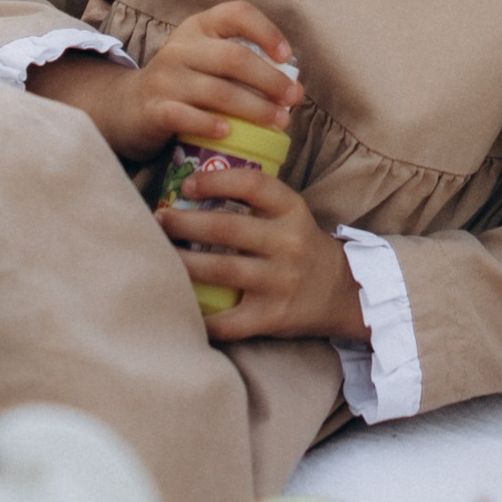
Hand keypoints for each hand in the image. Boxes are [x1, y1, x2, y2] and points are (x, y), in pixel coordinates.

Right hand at [28, 1, 301, 165]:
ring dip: (254, 108)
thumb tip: (290, 82)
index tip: (287, 57)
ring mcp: (165, 78)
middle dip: (270, 80)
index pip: (236, 13)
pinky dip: (211, 125)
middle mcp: (181, 48)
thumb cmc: (183, 83)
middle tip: (294, 99)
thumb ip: (239, 63)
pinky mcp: (154, 108)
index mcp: (199, 27)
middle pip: (233, 58)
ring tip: (278, 122)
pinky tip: (230, 133)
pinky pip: (186, 115)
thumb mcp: (205, 60)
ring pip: (217, 91)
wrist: (127, 107)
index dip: (267, 31)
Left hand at [158, 161, 365, 343]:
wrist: (343, 293)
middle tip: (159, 220)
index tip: (187, 184)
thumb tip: (194, 182)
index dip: (215, 181)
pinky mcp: (271, 317)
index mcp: (293, 211)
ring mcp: (280, 282)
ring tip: (159, 254)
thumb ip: (256, 199)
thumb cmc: (302, 247)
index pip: (252, 185)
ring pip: (220, 270)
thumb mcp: (291, 214)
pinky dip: (198, 315)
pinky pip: (227, 320)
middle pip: (226, 228)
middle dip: (184, 222)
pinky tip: (177, 304)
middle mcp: (288, 244)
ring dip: (182, 261)